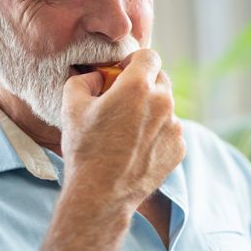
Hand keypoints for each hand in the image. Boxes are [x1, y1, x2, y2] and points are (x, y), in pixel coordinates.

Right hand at [59, 48, 184, 210]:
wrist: (101, 194)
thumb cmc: (85, 148)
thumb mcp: (71, 106)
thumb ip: (85, 80)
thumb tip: (98, 77)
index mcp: (138, 86)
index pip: (149, 56)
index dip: (134, 61)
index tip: (122, 74)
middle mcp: (163, 103)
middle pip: (161, 79)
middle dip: (144, 84)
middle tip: (123, 101)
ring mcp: (174, 127)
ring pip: (165, 107)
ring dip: (150, 110)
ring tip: (127, 130)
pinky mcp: (179, 148)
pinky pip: (170, 131)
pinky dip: (157, 134)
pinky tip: (136, 148)